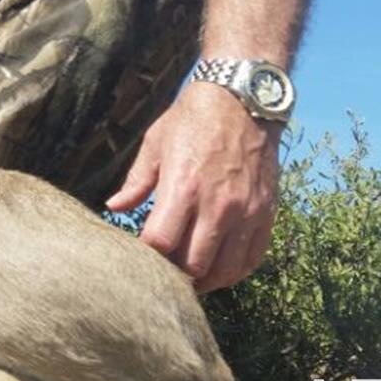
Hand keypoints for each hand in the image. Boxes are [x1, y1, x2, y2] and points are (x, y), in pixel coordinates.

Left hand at [105, 82, 279, 291]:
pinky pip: (252, 259)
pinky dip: (235, 272)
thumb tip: (114, 208)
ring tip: (190, 275)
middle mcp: (217, 205)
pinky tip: (219, 268)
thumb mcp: (155, 144)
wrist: (242, 100)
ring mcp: (246, 212)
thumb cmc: (192, 120)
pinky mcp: (266, 213)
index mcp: (183, 187)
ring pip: (225, 270)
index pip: (160, 243)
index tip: (142, 254)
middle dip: (175, 274)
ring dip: (205, 280)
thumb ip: (136, 182)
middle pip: (193, 265)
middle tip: (165, 271)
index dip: (148, 256)